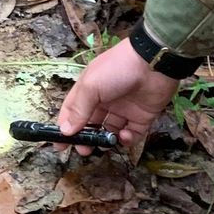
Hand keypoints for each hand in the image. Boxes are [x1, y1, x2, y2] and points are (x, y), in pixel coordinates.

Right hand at [55, 38, 181, 153]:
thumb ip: (78, 109)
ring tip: (105, 144)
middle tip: (84, 150)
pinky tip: (123, 136)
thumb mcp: (91, 86)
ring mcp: (124, 109)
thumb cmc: (117, 68)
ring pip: (111, 131)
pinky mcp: (142, 117)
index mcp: (89, 91)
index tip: (59, 145)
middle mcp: (105, 101)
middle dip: (87, 139)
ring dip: (106, 141)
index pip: (73, 112)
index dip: (65, 127)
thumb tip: (65, 130)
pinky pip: (132, 134)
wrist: (153, 63)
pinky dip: (127, 139)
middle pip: (91, 124)